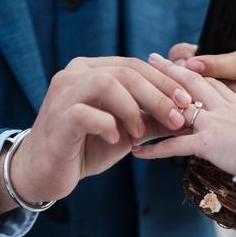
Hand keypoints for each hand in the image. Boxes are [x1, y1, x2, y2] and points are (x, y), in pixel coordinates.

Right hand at [0, 56, 191, 214]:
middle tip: (179, 116)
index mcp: (92, 70)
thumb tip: (190, 114)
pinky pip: (87, 113)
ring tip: (140, 132)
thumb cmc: (87, 147)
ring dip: (133, 108)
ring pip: (107, 84)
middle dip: (158, 95)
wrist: (46, 171)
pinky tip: (115, 140)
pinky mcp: (57, 119)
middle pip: (126, 71)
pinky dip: (108, 125)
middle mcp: (75, 74)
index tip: (189, 101)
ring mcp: (63, 94)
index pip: (135, 65)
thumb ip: (153, 119)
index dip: (165, 82)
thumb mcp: (128, 130)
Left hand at [132, 53, 235, 174]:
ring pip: (179, 106)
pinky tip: (137, 153)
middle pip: (192, 83)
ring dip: (155, 101)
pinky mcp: (208, 143)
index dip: (197, 70)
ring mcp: (215, 123)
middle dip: (171, 69)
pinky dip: (154, 150)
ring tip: (134, 96)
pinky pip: (175, 145)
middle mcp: (225, 109)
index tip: (184, 61)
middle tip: (152, 58)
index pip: (215, 82)